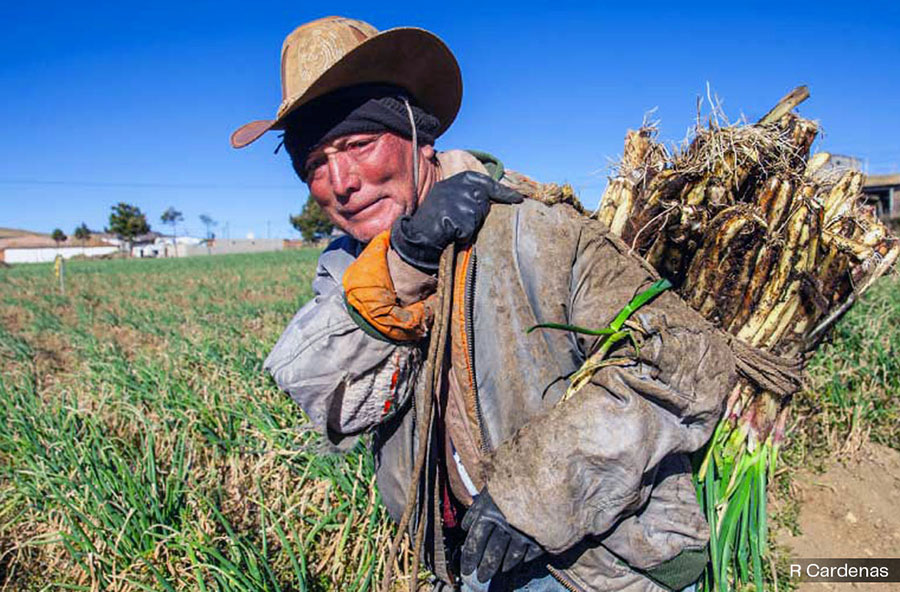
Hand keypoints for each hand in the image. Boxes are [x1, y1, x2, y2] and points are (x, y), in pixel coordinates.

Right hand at [390, 171, 522, 271]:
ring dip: (469, 226)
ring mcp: (454, 201)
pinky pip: (469, 229)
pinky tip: (450, 234)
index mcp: (456, 179)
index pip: (485, 182)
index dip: (502, 191)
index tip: (518, 198)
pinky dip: (462, 236)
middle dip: (477, 215)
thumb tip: (494, 196)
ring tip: (452, 227)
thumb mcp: (450, 198)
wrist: (416, 236)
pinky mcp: (452, 217)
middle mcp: (455, 186)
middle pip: (483, 202)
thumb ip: (469, 193)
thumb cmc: (436, 219)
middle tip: (459, 221)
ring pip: (477, 217)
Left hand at [460, 488, 542, 582]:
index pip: (475, 542)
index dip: (469, 558)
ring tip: (498, 571)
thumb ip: (477, 508)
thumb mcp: (491, 489)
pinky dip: (521, 559)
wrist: (544, 470)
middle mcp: (505, 524)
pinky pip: (529, 553)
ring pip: (510, 556)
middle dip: (484, 568)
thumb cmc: (513, 479)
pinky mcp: (542, 535)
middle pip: (491, 554)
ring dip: (501, 566)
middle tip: (480, 577)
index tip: (467, 569)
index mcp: (489, 512)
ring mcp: (524, 531)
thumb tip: (465, 527)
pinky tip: (517, 562)